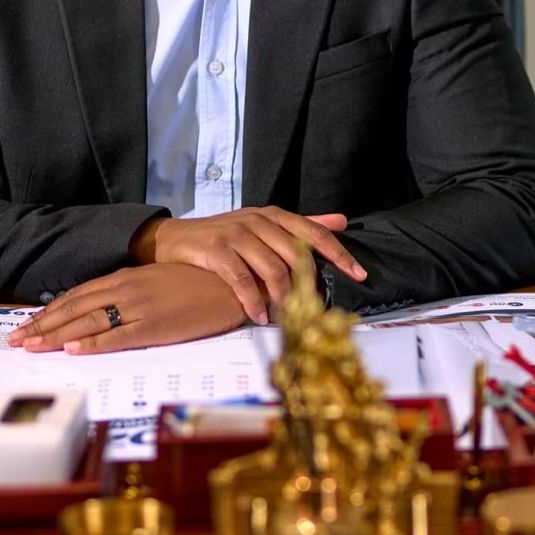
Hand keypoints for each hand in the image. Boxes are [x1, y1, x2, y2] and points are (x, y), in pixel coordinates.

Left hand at [5, 264, 244, 353]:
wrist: (232, 283)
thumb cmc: (197, 282)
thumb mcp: (157, 282)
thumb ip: (131, 291)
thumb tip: (105, 306)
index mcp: (125, 278)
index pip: (76, 296)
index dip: (49, 312)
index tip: (25, 325)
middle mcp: (125, 290)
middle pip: (74, 309)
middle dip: (42, 326)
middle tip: (14, 341)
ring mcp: (139, 308)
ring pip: (88, 323)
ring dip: (56, 336)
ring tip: (30, 347)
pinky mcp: (156, 326)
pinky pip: (119, 336)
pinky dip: (94, 343)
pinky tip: (74, 350)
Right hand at [129, 207, 366, 323]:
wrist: (174, 239)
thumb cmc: (225, 235)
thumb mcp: (264, 224)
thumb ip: (303, 225)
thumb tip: (342, 222)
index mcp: (274, 215)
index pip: (314, 232)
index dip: (339, 253)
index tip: (360, 274)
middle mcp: (258, 221)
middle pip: (295, 255)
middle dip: (308, 286)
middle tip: (315, 310)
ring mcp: (237, 234)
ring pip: (271, 269)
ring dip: (282, 299)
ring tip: (287, 318)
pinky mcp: (217, 250)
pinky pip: (242, 280)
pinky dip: (253, 302)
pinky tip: (259, 316)